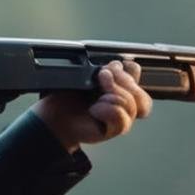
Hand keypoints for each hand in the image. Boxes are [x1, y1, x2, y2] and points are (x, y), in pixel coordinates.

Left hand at [31, 60, 151, 152]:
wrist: (54, 116)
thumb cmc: (67, 97)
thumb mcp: (85, 76)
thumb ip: (105, 69)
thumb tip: (119, 64)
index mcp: (119, 85)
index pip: (136, 74)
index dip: (129, 69)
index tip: (112, 66)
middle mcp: (123, 103)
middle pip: (140, 92)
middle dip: (122, 80)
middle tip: (102, 76)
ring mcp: (121, 118)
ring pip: (132, 105)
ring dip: (113, 95)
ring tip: (96, 96)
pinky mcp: (114, 130)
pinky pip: (121, 118)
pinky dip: (107, 111)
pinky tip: (95, 110)